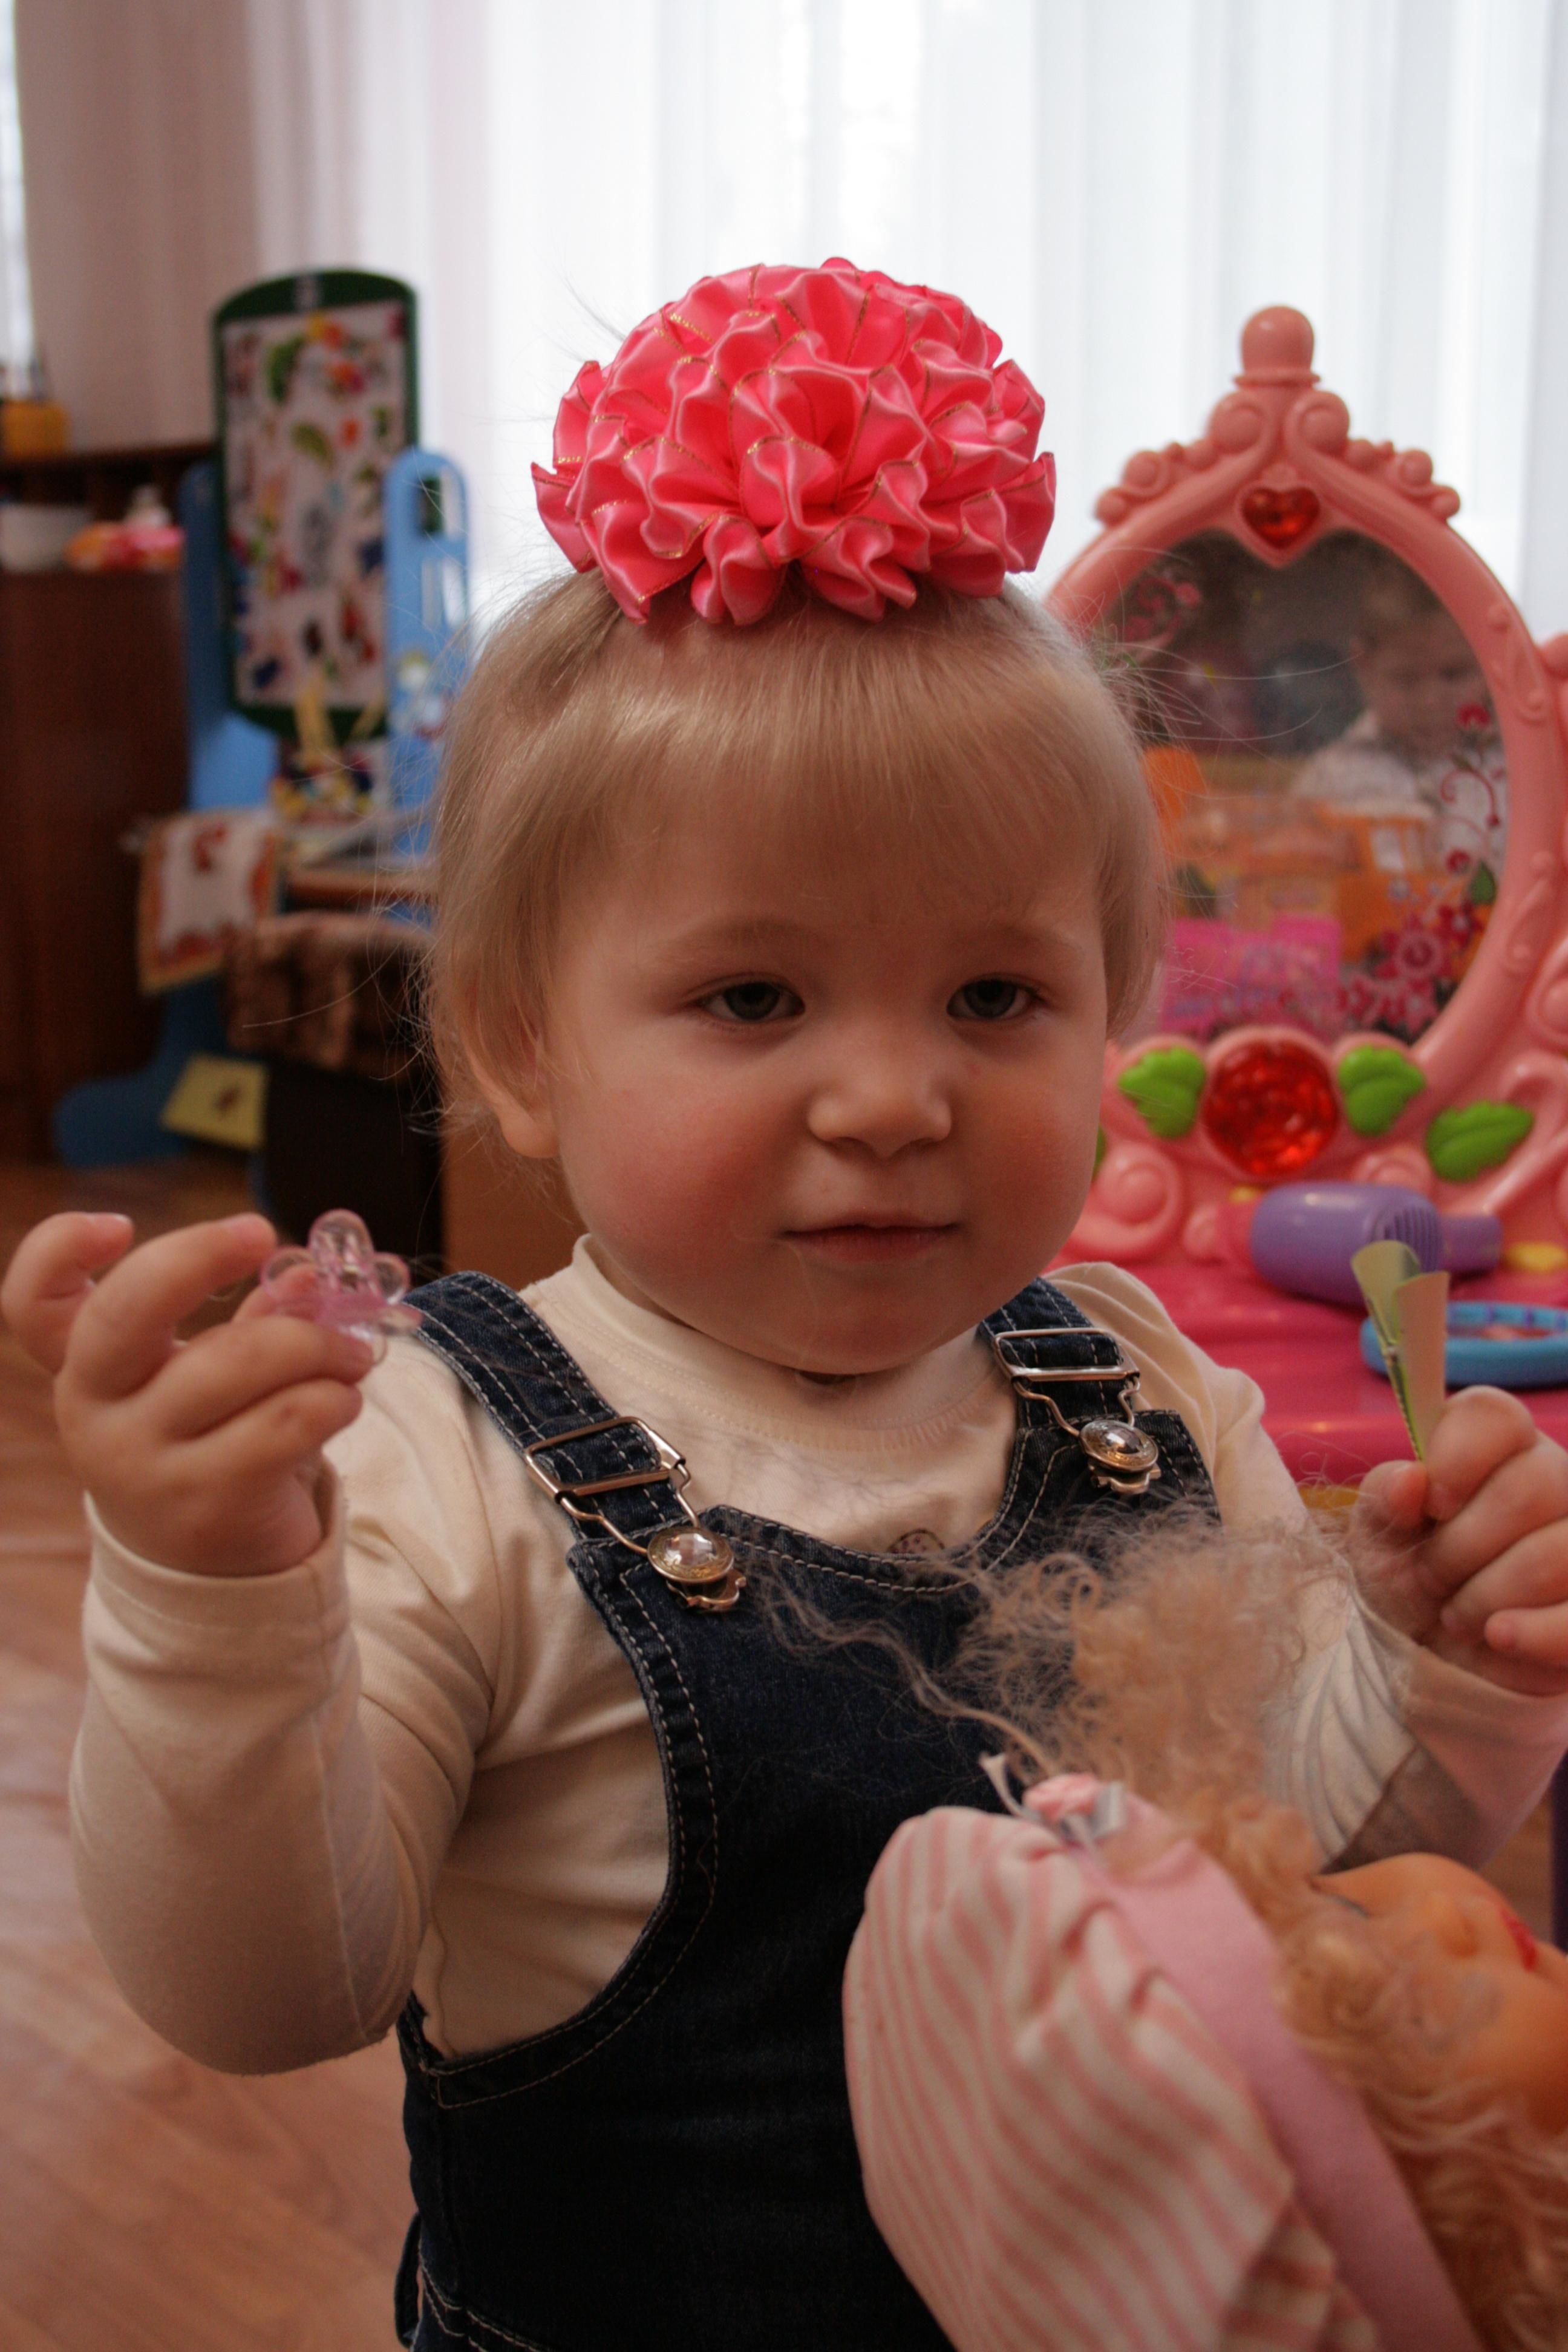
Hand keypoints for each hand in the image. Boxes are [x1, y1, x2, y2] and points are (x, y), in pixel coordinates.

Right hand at [1, 1212, 374, 1576]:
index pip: (33, 1305)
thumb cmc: (212, 1448)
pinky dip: (333, 1397)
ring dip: (316, 1342)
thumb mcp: (208, 1381)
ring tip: (351, 1354)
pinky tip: (344, 1401)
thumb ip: (249, 1319)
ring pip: (235, 1360)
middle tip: (262, 1233)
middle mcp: (95, 1412)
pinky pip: (286, 1421)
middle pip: (127, 1311)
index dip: (57, 1250)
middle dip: (200, 1255)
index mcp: (85, 1369)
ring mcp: (143, 1462)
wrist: (212, 1574)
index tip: (117, 1225)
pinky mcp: (207, 1504)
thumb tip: (306, 1271)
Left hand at [1353, 1386, 1567, 1695]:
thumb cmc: (1408, 1579)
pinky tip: (1499, 1636)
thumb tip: (1411, 1479)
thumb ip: (1385, 1498)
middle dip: (1462, 1545)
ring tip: (1458, 1613)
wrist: (1435, 1658)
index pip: (1495, 1414)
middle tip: (1434, 1575)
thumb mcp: (1378, 1537)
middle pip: (1533, 1486)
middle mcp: (1554, 1481)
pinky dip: (1534, 1631)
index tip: (1432, 1504)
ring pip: (1558, 1552)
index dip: (1459, 1457)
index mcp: (1496, 1447)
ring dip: (1487, 1594)